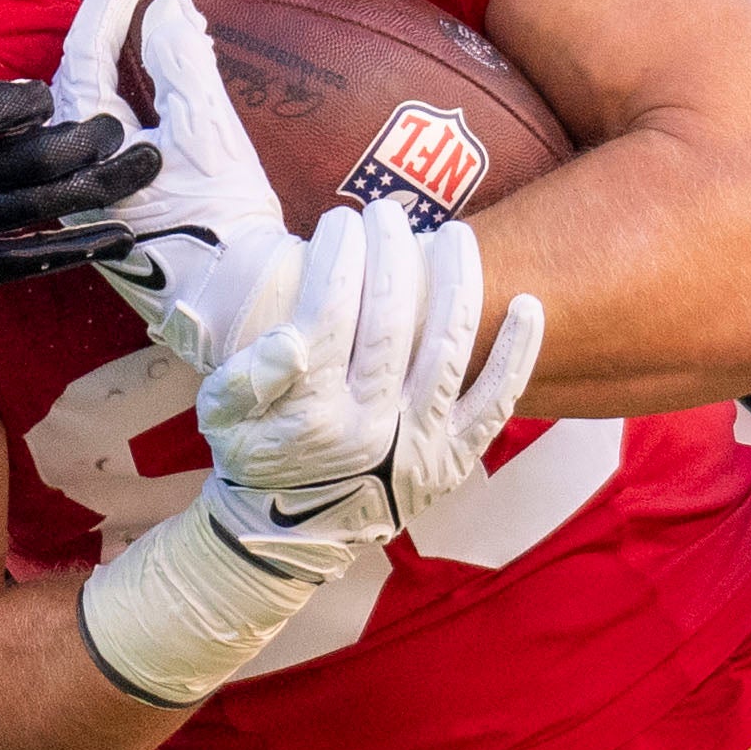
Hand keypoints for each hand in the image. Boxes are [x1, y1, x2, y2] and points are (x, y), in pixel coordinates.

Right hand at [0, 0, 158, 304]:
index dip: (28, 105)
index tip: (54, 100)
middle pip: (33, 161)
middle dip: (85, 144)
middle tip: (125, 131)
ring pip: (42, 208)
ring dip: (98, 189)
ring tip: (143, 170)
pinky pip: (26, 259)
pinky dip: (74, 248)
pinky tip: (118, 236)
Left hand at [83, 0, 299, 368]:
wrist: (241, 301)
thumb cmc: (223, 224)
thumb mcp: (209, 133)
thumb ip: (184, 64)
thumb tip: (169, 8)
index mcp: (83, 151)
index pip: (85, 52)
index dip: (112, 1)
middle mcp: (72, 176)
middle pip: (76, 81)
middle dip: (104, 33)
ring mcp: (87, 198)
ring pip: (88, 114)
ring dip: (113, 70)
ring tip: (144, 37)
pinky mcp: (111, 215)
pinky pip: (105, 144)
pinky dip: (126, 108)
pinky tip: (153, 97)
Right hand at [200, 207, 542, 565]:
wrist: (289, 536)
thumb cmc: (255, 456)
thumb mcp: (221, 419)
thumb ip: (246, 375)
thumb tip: (292, 337)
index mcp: (309, 414)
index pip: (329, 314)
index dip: (337, 257)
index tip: (338, 222)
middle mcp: (369, 429)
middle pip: (391, 319)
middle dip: (390, 251)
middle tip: (384, 213)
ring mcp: (419, 444)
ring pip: (449, 347)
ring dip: (457, 280)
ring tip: (455, 234)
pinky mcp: (454, 458)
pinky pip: (497, 402)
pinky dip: (518, 354)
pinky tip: (529, 305)